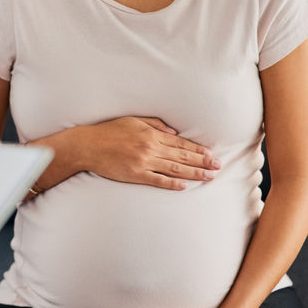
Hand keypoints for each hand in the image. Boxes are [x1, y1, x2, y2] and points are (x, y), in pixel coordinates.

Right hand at [80, 117, 220, 189]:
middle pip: (182, 157)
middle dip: (202, 162)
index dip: (198, 150)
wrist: (89, 146)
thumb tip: (174, 132)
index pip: (180, 143)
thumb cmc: (109, 131)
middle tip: (218, 167)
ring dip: (193, 174)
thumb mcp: (134, 121)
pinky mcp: (135, 175)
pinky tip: (184, 186)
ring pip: (174, 169)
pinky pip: (157, 180)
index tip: (211, 154)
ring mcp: (143, 163)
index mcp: (151, 134)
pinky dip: (171, 184)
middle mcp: (151, 148)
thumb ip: (155, 125)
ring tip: (208, 177)